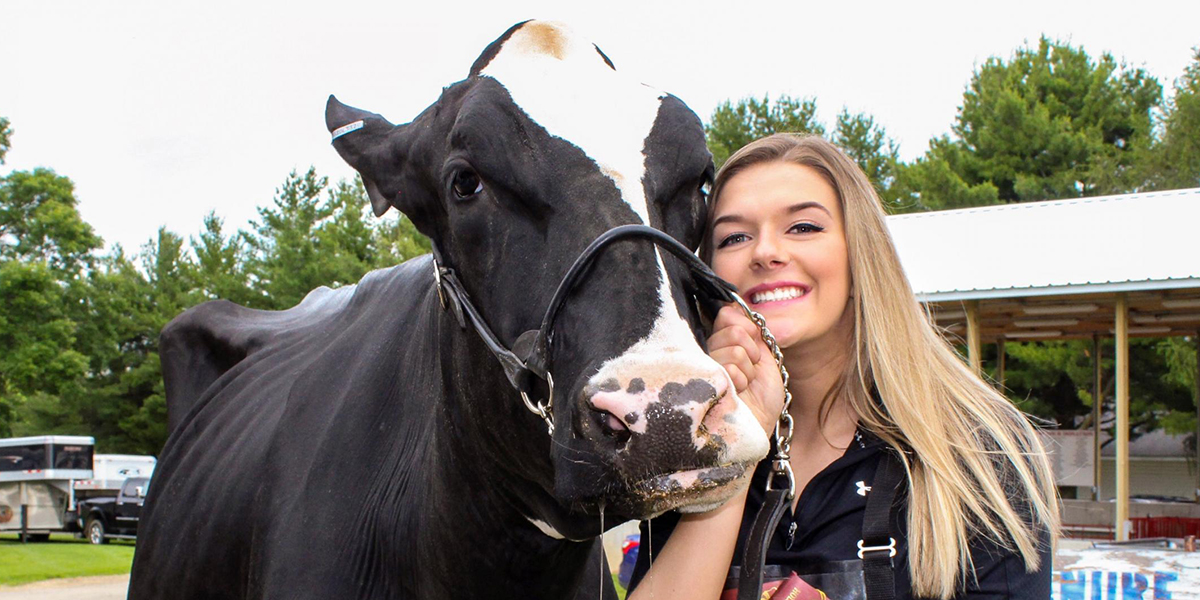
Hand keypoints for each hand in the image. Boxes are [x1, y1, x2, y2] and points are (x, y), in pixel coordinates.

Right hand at [707, 305, 785, 434]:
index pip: (727, 315)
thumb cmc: (760, 400)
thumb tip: (735, 307)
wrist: (756, 429)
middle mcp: (706, 351)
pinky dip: (741, 382)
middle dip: (752, 352)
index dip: (747, 329)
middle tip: (749, 373)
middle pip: (734, 329)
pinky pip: (729, 367)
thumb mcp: (764, 358)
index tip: (754, 350)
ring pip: (735, 349)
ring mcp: (701, 365)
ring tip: (742, 388)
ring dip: (747, 372)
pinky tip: (735, 395)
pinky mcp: (699, 380)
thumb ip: (751, 332)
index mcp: (721, 342)